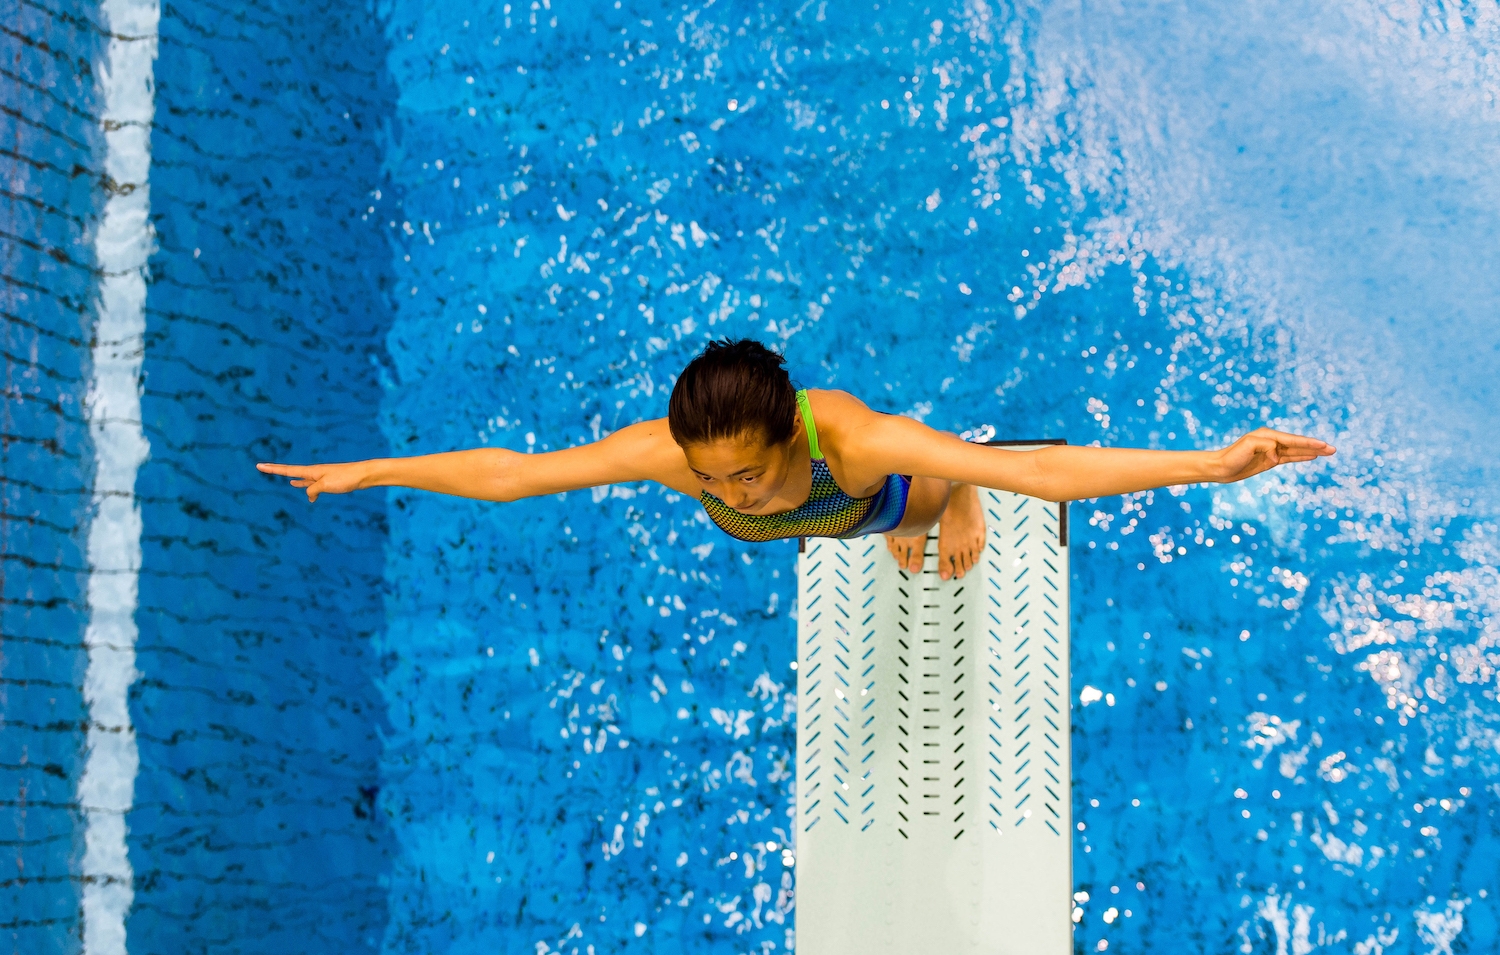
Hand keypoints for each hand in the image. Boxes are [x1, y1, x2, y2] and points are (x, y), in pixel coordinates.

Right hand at [256, 461, 367, 501]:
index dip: (273, 469)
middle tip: (263, 468)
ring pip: (302, 478)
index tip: (259, 465)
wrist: (363, 475)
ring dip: (292, 479)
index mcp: (311, 471)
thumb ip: (313, 490)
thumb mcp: (326, 485)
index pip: (287, 470)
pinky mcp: (329, 482)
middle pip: (291, 472)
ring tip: (283, 481)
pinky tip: (305, 490)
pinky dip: (306, 487)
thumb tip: (309, 496)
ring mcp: (321, 477)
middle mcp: (314, 472)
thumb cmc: (345, 478)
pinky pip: (312, 485)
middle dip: (277, 471)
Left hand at [1213, 428, 1334, 482]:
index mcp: (1268, 435)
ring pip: (1297, 450)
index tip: (1323, 446)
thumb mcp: (1248, 447)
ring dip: (1312, 451)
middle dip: (1316, 446)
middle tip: (1333, 449)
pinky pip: (1290, 457)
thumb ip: (1266, 446)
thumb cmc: (1231, 456)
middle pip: (1299, 443)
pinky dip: (1301, 456)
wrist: (1219, 468)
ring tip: (1329, 452)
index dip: (1309, 443)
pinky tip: (1312, 456)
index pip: (1293, 440)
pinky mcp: (1270, 460)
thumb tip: (1278, 456)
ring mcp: (1272, 450)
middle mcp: (1272, 440)